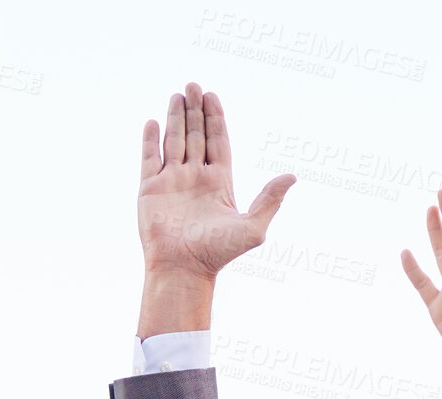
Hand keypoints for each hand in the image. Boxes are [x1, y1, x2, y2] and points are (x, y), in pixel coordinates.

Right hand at [137, 83, 293, 279]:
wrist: (184, 269)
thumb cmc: (218, 253)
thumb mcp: (252, 227)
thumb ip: (270, 200)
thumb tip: (292, 176)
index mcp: (219, 184)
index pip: (218, 143)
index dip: (216, 120)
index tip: (213, 97)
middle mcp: (196, 179)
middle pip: (196, 136)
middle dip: (195, 111)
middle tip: (194, 85)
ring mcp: (172, 182)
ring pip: (174, 141)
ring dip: (176, 117)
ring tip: (178, 94)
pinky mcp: (150, 189)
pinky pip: (149, 158)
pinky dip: (151, 139)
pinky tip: (154, 122)